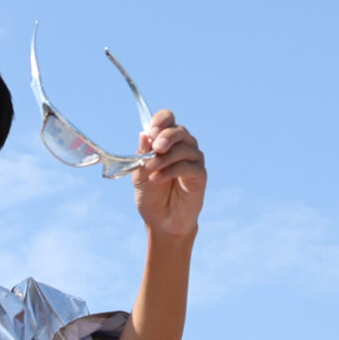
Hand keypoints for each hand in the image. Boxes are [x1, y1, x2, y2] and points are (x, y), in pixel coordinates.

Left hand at [132, 109, 204, 238]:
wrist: (160, 220)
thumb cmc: (151, 195)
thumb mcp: (139, 174)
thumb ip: (142, 155)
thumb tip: (144, 134)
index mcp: (167, 141)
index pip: (168, 119)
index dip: (161, 120)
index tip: (151, 132)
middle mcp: (183, 146)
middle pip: (179, 130)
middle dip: (166, 136)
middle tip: (156, 148)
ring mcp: (193, 159)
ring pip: (184, 148)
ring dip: (165, 157)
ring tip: (150, 169)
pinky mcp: (199, 175)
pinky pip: (188, 166)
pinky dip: (171, 170)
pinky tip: (157, 178)